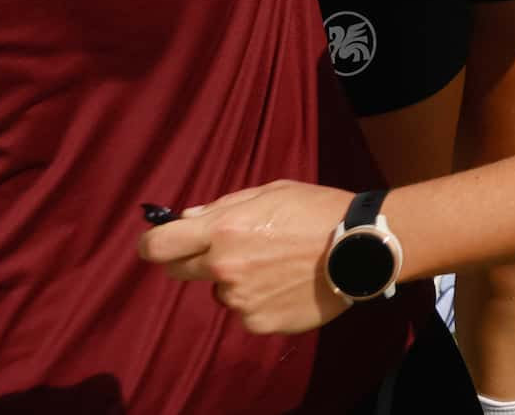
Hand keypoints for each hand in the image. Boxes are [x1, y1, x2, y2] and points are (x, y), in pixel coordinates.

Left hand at [140, 181, 353, 335]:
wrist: (361, 247)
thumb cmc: (318, 210)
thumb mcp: (272, 191)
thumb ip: (224, 206)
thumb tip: (187, 219)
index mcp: (223, 230)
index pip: (157, 246)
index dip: (153, 244)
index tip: (160, 244)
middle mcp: (224, 268)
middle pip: (180, 272)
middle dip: (195, 260)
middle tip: (232, 250)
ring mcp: (240, 300)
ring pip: (220, 291)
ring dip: (237, 281)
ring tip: (277, 267)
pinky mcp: (258, 322)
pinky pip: (246, 312)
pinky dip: (260, 301)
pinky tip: (287, 285)